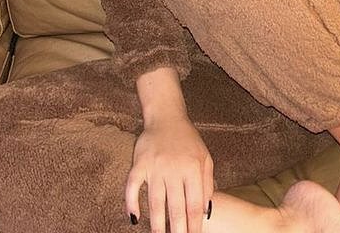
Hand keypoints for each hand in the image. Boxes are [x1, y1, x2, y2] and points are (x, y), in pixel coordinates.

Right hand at [127, 115, 213, 232]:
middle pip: (175, 207)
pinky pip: (132, 186)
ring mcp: (155, 166)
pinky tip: (134, 218)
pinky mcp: (139, 163)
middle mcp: (174, 168)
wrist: (167, 117)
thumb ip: (208, 183)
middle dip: (177, 230)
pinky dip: (132, 203)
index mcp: (193, 168)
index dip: (194, 225)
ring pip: (155, 202)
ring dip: (157, 224)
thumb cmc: (188, 140)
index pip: (194, 204)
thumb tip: (206, 212)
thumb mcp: (205, 158)